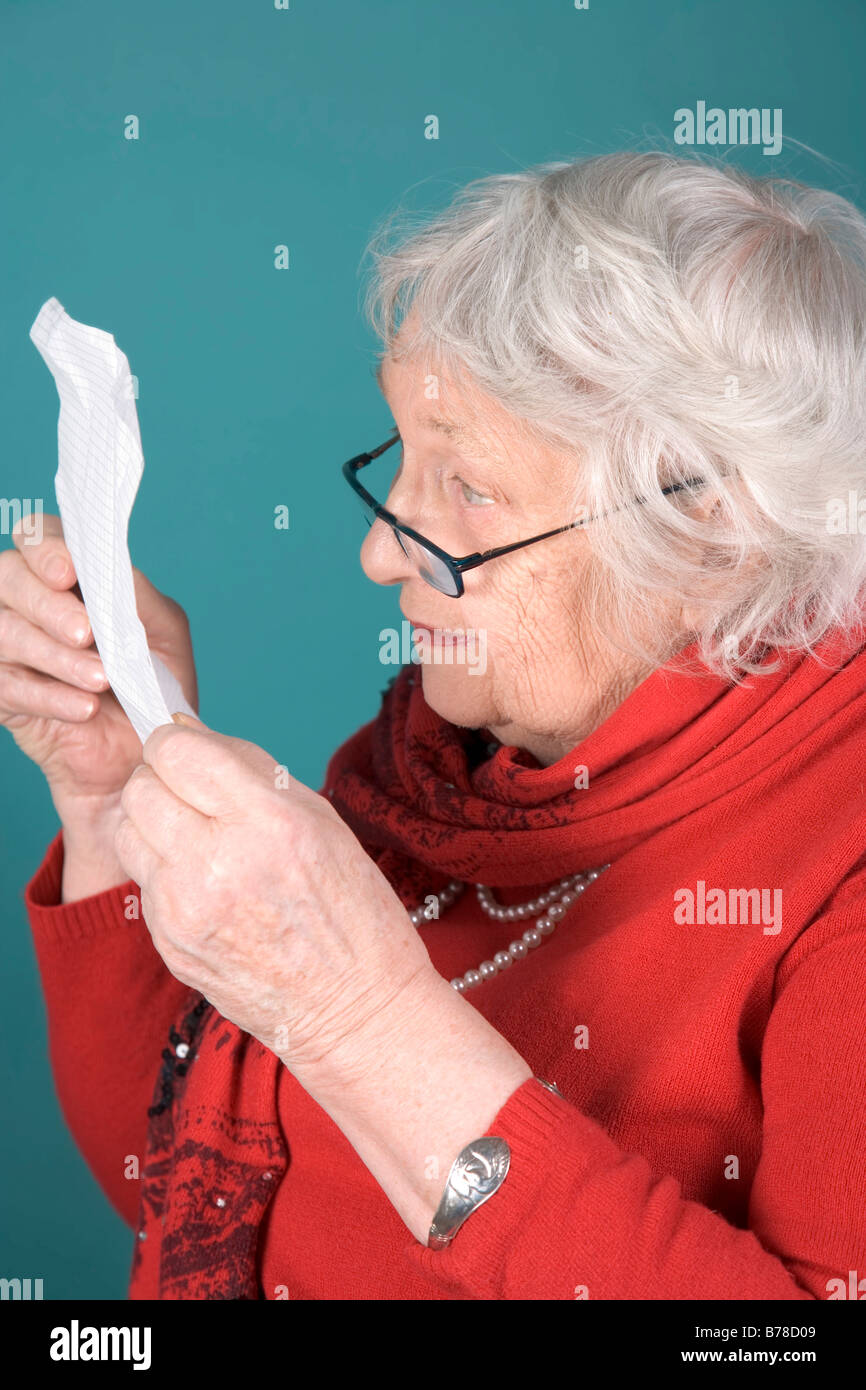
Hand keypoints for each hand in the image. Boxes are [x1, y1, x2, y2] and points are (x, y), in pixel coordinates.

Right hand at [0, 514, 197, 820]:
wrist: (145, 752)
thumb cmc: (154, 682)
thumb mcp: (162, 632)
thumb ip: (137, 596)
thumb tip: (110, 572)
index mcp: (67, 576)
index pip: (37, 537)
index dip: (45, 548)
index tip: (68, 574)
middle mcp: (28, 602)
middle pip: (9, 577)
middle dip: (49, 606)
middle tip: (86, 634)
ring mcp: (8, 646)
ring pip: (5, 632)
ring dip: (56, 657)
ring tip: (100, 681)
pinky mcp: (2, 693)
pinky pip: (6, 684)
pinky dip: (49, 696)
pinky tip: (85, 709)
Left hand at [113, 715, 436, 1078]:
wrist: (355, 1008)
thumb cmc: (352, 911)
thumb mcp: (321, 819)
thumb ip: (251, 773)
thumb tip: (192, 735)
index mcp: (267, 821)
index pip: (175, 751)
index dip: (176, 741)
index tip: (188, 749)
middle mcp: (218, 862)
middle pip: (140, 788)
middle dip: (160, 779)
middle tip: (190, 792)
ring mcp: (186, 909)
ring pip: (128, 832)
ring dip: (154, 823)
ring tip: (195, 838)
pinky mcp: (170, 944)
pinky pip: (144, 882)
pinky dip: (166, 872)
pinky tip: (207, 885)